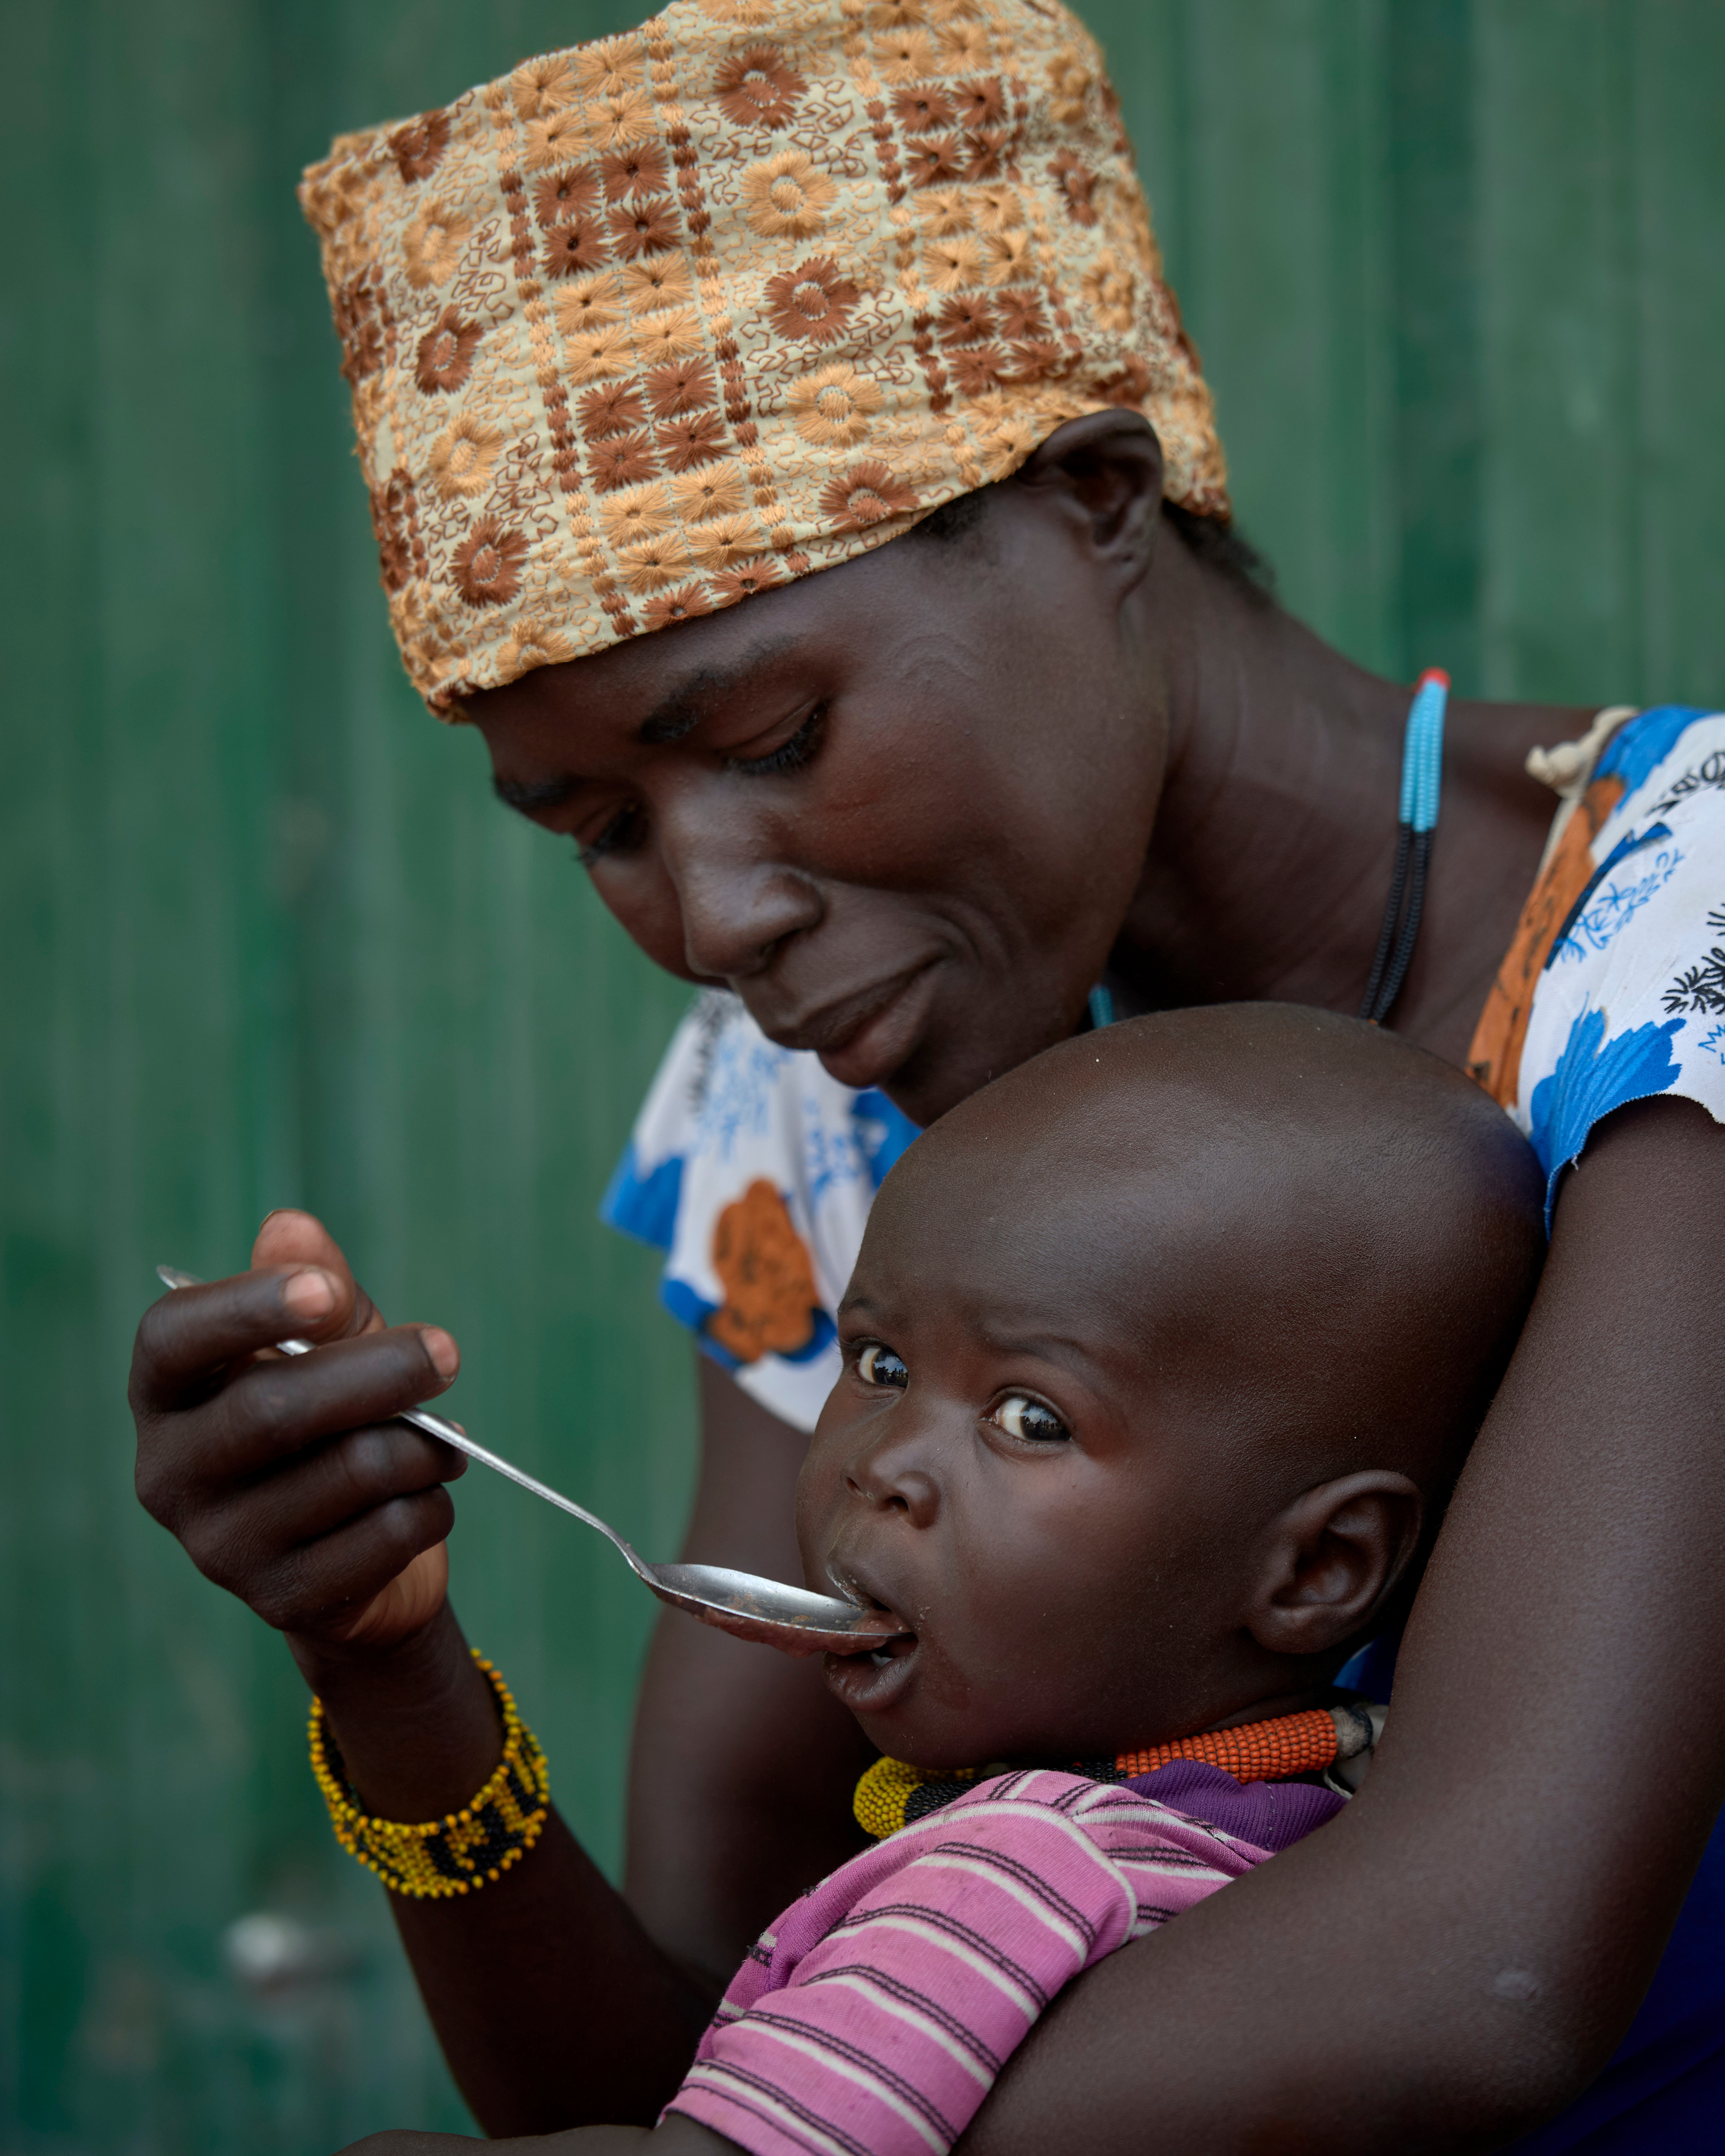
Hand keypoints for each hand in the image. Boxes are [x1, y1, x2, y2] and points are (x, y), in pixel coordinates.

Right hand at [131, 1210, 465, 1654]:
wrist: (363, 1552)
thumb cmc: (337, 1418)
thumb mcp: (332, 1341)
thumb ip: (315, 1283)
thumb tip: (293, 1227)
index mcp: (166, 1394)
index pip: (173, 1339)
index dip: (248, 1308)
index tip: (329, 1290)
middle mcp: (170, 1473)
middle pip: (274, 1410)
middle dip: (380, 1372)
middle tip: (447, 1352)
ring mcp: (220, 1546)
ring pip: (350, 1472)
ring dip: (423, 1446)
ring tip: (442, 1440)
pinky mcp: (282, 1600)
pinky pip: (387, 1534)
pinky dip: (431, 1503)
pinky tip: (427, 1496)